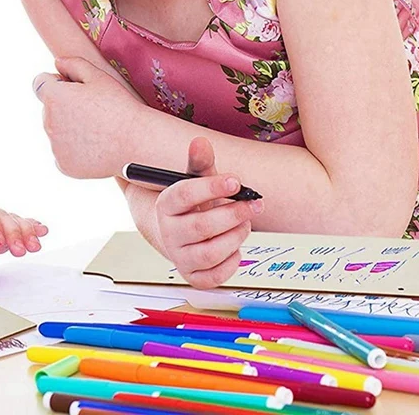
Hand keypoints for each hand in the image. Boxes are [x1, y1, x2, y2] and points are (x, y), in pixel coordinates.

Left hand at [33, 56, 141, 177]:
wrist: (136, 143)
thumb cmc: (119, 106)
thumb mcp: (98, 77)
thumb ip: (73, 64)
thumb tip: (57, 63)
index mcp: (53, 97)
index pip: (39, 83)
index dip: (56, 82)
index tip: (73, 88)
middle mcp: (48, 122)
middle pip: (48, 109)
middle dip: (64, 106)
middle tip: (93, 110)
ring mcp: (54, 146)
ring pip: (56, 131)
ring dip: (68, 128)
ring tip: (97, 129)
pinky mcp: (63, 165)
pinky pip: (63, 152)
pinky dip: (74, 149)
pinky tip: (95, 146)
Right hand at [156, 137, 262, 288]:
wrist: (178, 234)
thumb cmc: (193, 204)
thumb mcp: (195, 180)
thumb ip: (200, 163)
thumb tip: (201, 141)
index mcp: (165, 205)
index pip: (184, 195)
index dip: (212, 187)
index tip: (236, 180)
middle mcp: (168, 233)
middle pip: (200, 226)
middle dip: (233, 214)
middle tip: (253, 204)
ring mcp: (179, 257)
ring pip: (211, 252)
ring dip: (236, 236)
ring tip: (245, 224)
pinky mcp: (193, 277)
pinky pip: (216, 275)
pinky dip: (233, 260)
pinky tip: (236, 246)